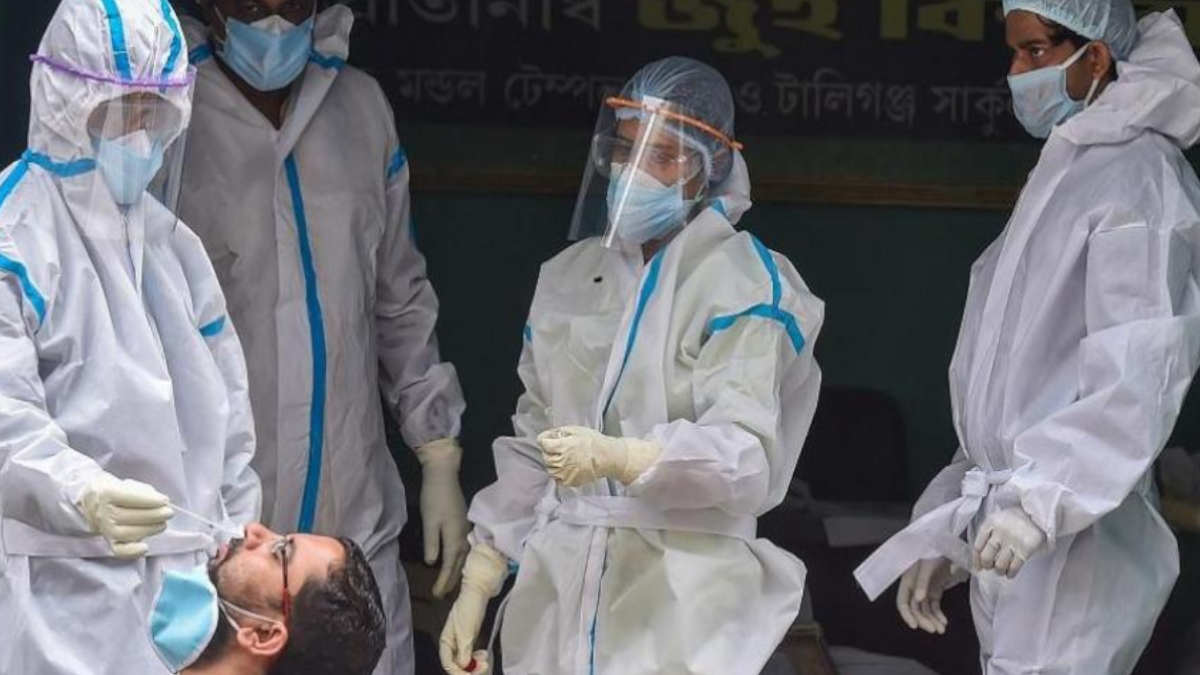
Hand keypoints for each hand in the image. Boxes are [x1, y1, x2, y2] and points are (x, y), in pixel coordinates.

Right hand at [77, 473, 172, 558]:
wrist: (96, 502)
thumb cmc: (120, 492)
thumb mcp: (130, 484)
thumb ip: (144, 492)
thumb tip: (161, 503)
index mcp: (107, 493)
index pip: (129, 497)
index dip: (149, 500)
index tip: (164, 500)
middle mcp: (103, 512)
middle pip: (128, 516)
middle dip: (153, 515)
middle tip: (168, 513)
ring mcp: (106, 528)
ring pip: (126, 533)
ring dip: (149, 529)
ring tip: (162, 524)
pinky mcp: (110, 541)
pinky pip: (119, 550)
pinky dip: (132, 551)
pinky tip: (145, 547)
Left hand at [416, 439, 469, 598]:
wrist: (444, 474)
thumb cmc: (435, 498)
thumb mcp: (429, 522)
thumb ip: (432, 543)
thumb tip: (433, 563)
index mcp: (455, 537)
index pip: (450, 565)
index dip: (444, 581)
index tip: (437, 595)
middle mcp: (464, 536)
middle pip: (460, 564)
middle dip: (452, 580)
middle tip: (442, 595)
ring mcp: (466, 529)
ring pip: (464, 557)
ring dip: (457, 571)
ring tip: (450, 583)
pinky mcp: (464, 524)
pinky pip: (465, 549)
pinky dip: (460, 560)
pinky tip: (456, 562)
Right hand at [439, 544, 507, 673]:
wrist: (479, 591)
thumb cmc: (469, 606)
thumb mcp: (466, 629)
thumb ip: (464, 648)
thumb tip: (463, 665)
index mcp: (446, 641)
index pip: (448, 663)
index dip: (458, 672)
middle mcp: (452, 644)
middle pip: (457, 665)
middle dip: (469, 670)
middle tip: (484, 667)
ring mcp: (462, 642)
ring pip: (466, 662)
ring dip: (475, 665)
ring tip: (485, 660)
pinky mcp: (471, 640)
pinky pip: (472, 656)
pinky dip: (478, 659)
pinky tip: (484, 656)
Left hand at [537, 426, 659, 486]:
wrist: (607, 457)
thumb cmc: (594, 442)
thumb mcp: (577, 430)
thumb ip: (561, 432)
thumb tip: (550, 435)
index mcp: (562, 446)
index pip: (543, 443)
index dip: (544, 439)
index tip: (546, 438)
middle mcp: (561, 461)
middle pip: (545, 456)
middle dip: (548, 451)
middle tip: (556, 448)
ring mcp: (564, 473)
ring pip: (549, 469)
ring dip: (552, 463)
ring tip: (561, 458)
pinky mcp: (569, 481)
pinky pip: (557, 478)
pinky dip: (559, 473)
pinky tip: (565, 467)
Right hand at [896, 557, 963, 633]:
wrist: (945, 543)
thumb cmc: (932, 551)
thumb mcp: (926, 565)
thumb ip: (922, 582)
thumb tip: (918, 599)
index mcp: (908, 581)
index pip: (902, 602)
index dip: (907, 615)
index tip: (915, 626)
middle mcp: (914, 588)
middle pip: (915, 609)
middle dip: (924, 620)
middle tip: (935, 630)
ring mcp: (925, 589)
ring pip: (926, 610)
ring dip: (932, 620)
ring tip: (942, 629)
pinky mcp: (935, 590)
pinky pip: (934, 606)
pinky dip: (939, 614)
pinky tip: (944, 621)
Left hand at [974, 507, 1046, 577]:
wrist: (1038, 514)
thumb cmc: (1014, 519)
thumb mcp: (997, 520)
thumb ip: (987, 535)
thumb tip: (979, 558)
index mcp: (990, 523)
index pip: (977, 546)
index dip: (976, 559)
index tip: (978, 566)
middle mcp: (1000, 531)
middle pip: (986, 557)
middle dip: (987, 565)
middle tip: (990, 567)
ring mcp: (1013, 540)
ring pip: (1000, 564)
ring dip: (999, 570)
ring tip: (1001, 570)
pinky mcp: (1026, 548)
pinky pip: (1014, 567)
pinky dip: (1010, 573)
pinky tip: (1010, 573)